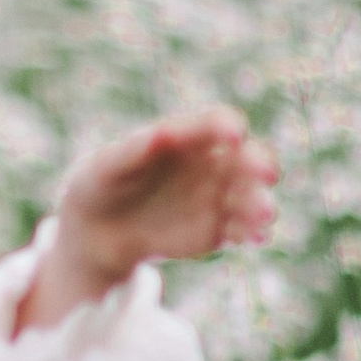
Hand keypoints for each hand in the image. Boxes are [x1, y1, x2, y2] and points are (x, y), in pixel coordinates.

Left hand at [18, 107, 279, 332]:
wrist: (95, 231)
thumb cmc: (100, 184)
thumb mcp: (105, 166)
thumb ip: (131, 151)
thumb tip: (159, 135)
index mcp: (187, 137)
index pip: (217, 123)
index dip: (227, 126)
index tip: (232, 135)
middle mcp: (210, 164)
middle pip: (246, 158)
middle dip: (259, 163)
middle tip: (265, 174)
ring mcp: (217, 198)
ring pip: (250, 196)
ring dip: (261, 203)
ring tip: (264, 216)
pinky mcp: (216, 231)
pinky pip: (241, 230)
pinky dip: (252, 232)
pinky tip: (256, 237)